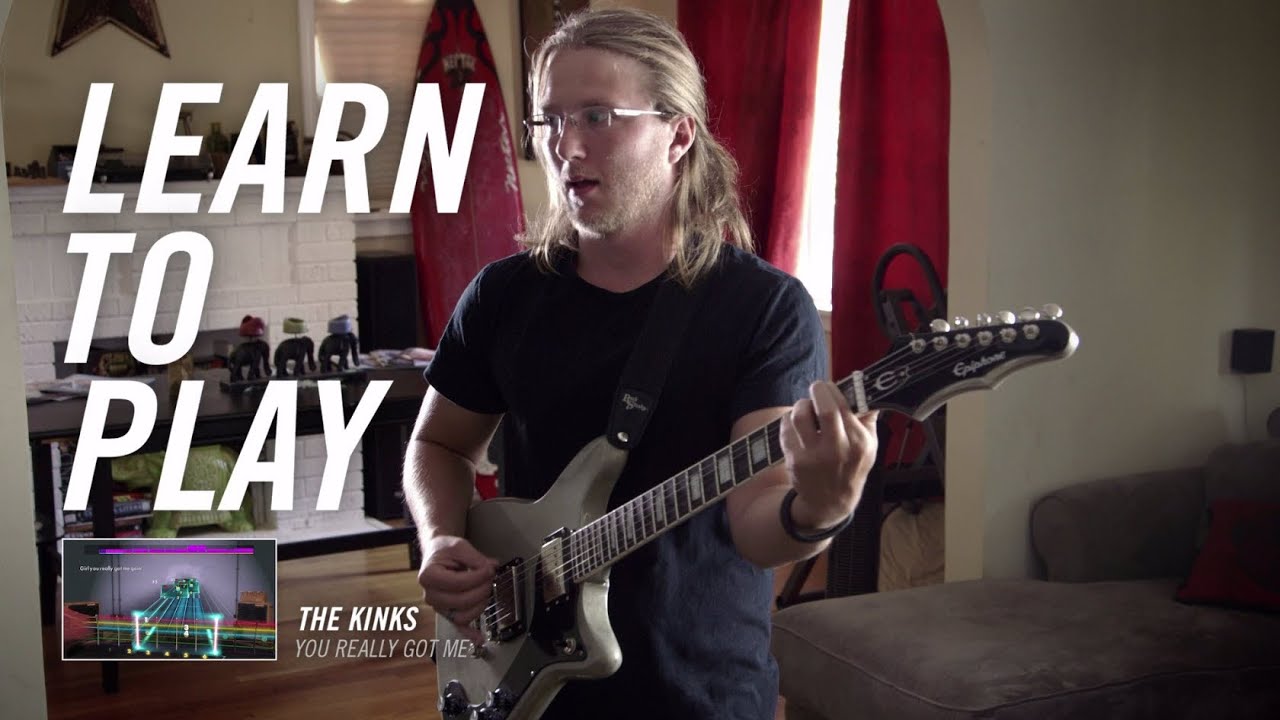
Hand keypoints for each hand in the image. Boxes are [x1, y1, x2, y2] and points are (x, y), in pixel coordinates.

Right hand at [417, 535, 497, 645]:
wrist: (437, 554)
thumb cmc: (444, 550)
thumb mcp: (459, 546)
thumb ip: (475, 558)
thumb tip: (490, 569)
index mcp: (429, 577)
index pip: (458, 583)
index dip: (478, 577)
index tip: (489, 569)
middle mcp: (430, 595)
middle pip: (461, 601)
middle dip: (482, 589)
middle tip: (490, 577)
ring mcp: (439, 606)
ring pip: (462, 616)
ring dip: (480, 604)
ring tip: (486, 589)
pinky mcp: (447, 612)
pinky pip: (458, 626)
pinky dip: (469, 634)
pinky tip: (479, 637)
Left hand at [778, 381, 878, 529]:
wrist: (830, 501)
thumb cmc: (852, 469)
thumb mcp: (870, 448)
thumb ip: (868, 420)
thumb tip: (866, 394)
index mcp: (858, 443)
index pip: (843, 406)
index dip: (833, 390)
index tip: (829, 386)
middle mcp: (836, 449)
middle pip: (822, 408)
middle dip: (817, 391)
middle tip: (816, 388)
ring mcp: (813, 456)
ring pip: (799, 415)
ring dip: (801, 405)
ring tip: (806, 408)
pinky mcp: (794, 460)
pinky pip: (786, 429)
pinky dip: (789, 421)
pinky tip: (796, 424)